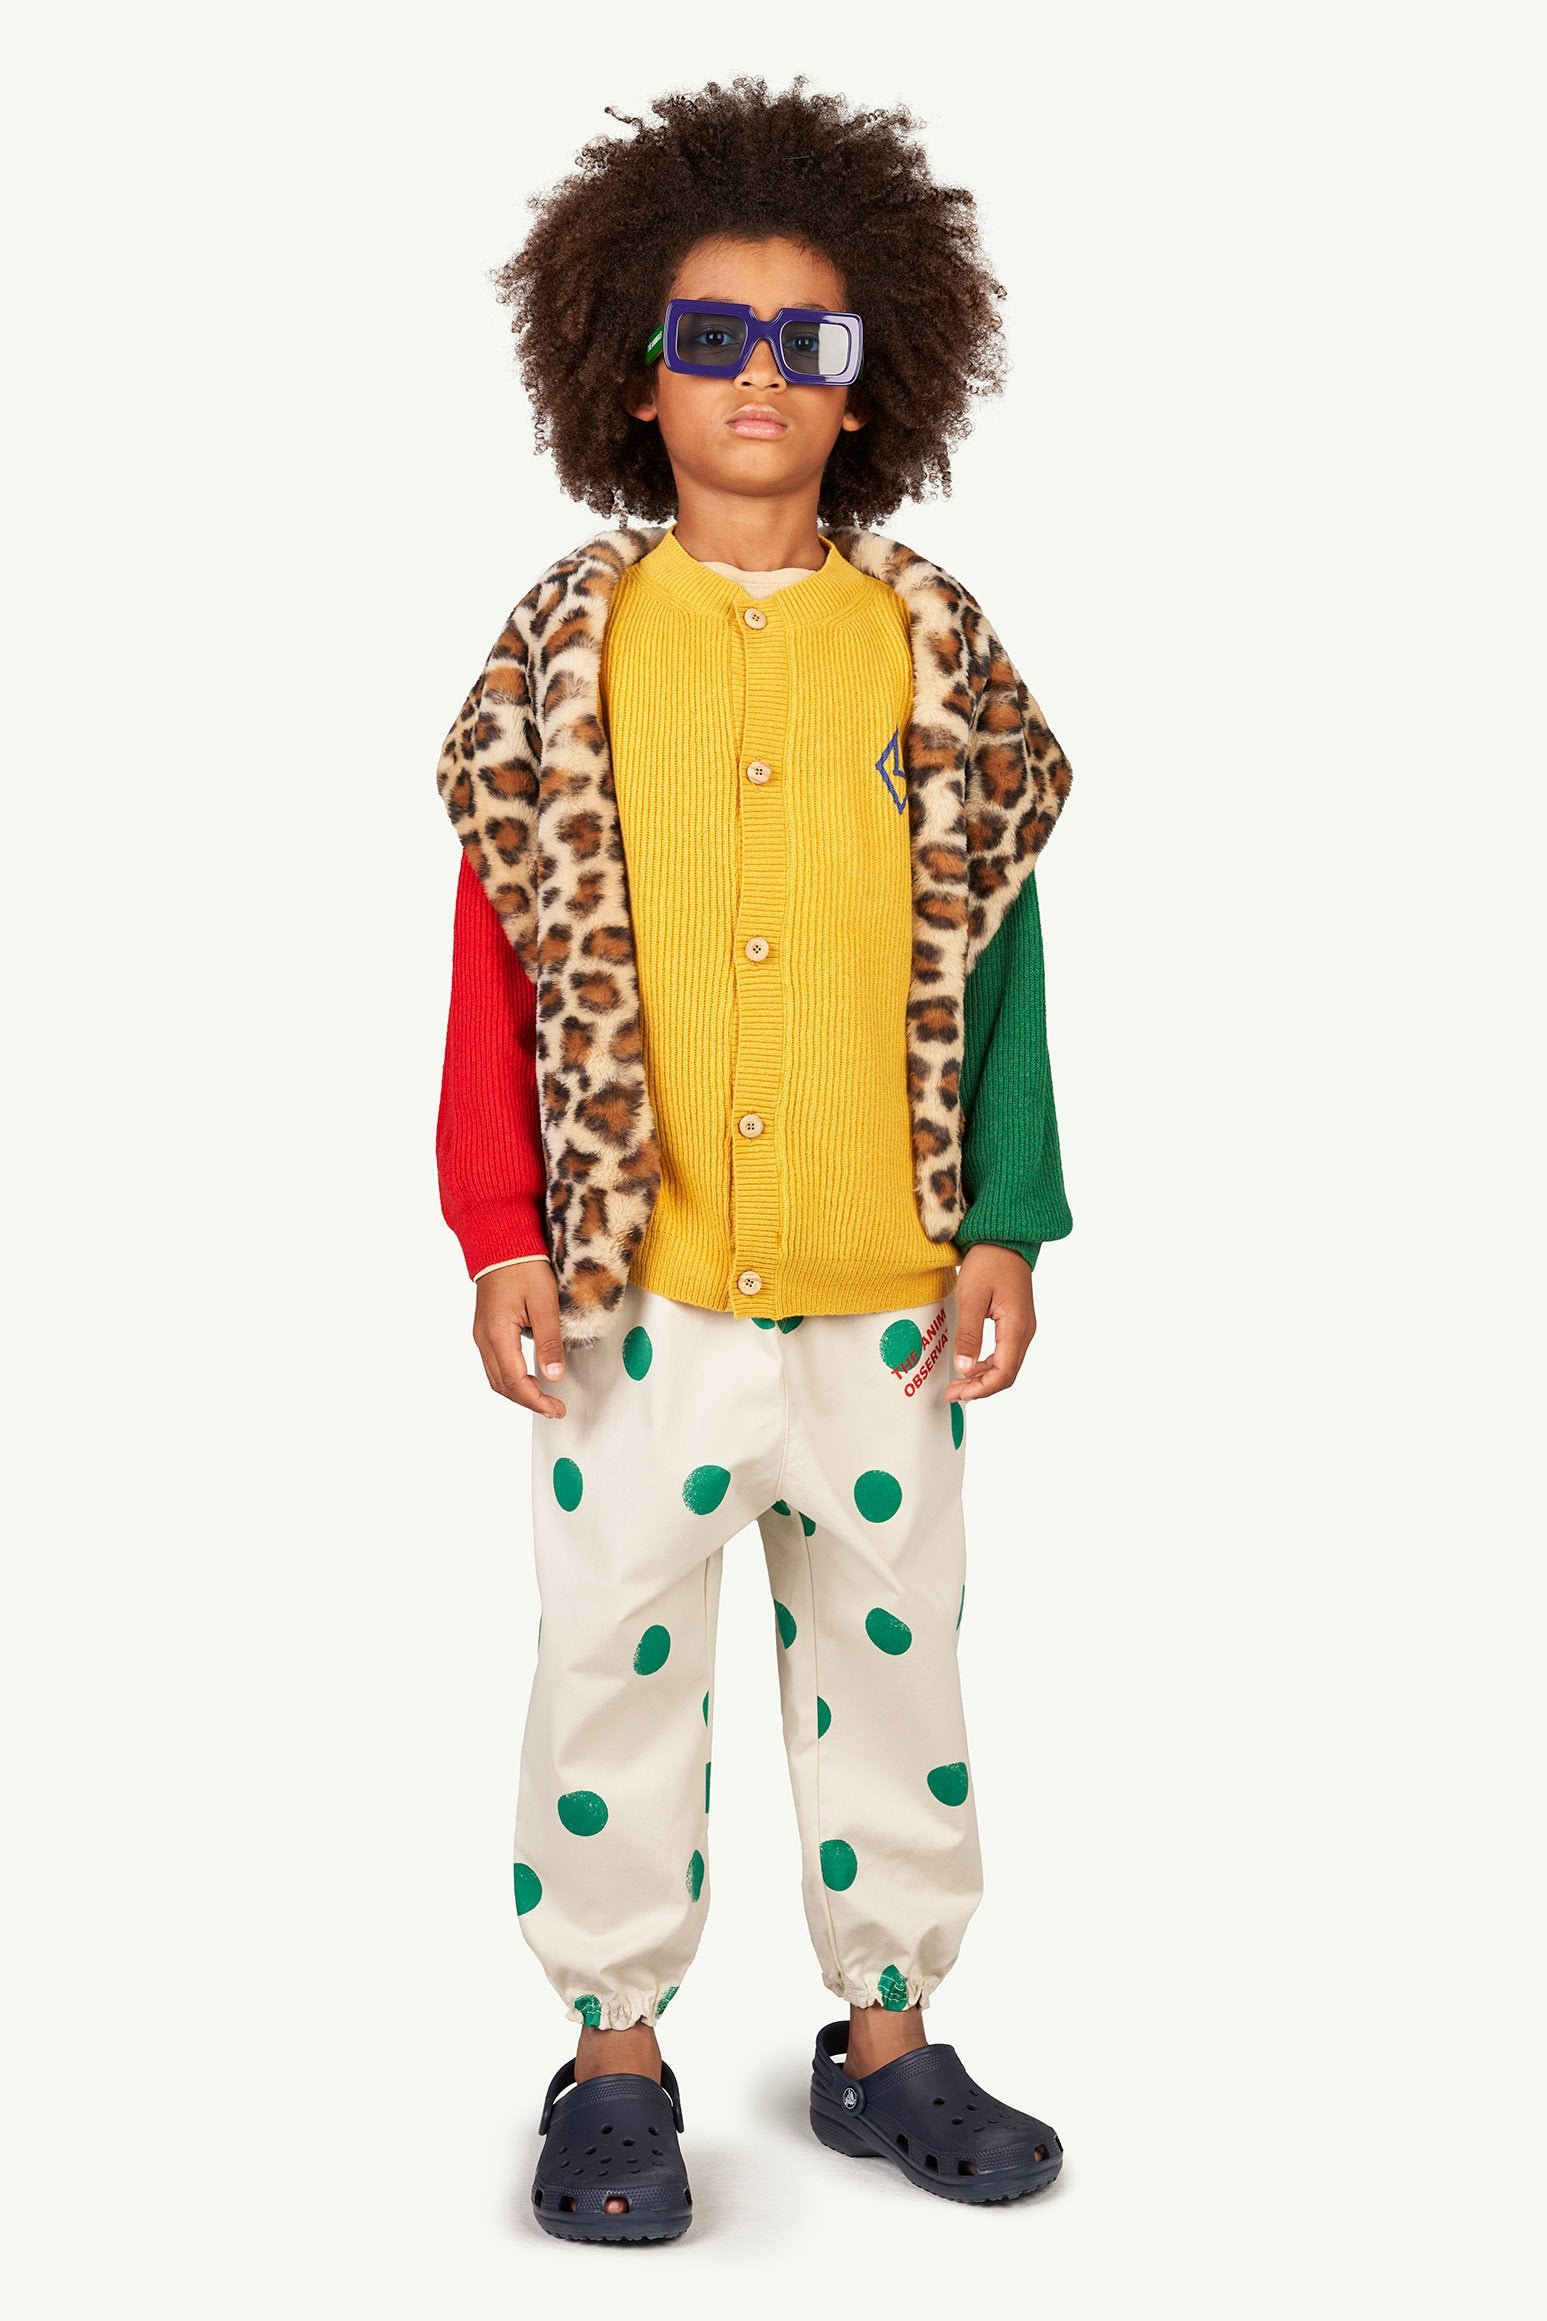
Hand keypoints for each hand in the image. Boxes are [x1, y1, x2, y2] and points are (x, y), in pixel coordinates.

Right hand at [473, 1262, 567, 1417]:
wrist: (502, 1243)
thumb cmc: (524, 1267)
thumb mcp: (544, 1303)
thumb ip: (549, 1341)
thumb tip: (554, 1376)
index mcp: (497, 1334)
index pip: (515, 1381)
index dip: (536, 1400)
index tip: (556, 1409)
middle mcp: (484, 1338)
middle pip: (502, 1385)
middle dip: (528, 1401)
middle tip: (554, 1408)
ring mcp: (482, 1334)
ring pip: (496, 1377)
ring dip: (519, 1392)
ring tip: (544, 1398)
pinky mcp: (486, 1330)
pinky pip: (495, 1364)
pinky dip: (512, 1378)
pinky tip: (530, 1378)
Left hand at [946, 1246, 1035, 1402]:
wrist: (1004, 1239)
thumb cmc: (989, 1262)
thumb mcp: (972, 1297)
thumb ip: (969, 1335)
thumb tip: (964, 1369)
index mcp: (1016, 1328)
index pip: (1003, 1373)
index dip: (981, 1389)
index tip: (958, 1393)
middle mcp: (1025, 1332)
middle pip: (1007, 1374)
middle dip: (980, 1388)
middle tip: (953, 1392)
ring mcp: (1023, 1328)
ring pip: (1007, 1365)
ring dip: (983, 1377)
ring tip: (958, 1381)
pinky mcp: (1016, 1323)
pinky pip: (1005, 1353)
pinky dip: (988, 1364)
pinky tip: (970, 1364)